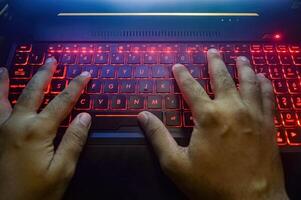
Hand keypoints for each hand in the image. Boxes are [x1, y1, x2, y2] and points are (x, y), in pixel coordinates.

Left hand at [0, 58, 90, 199]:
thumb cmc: (36, 193)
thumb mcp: (62, 170)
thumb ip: (73, 141)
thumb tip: (85, 116)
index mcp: (37, 131)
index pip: (62, 102)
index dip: (75, 87)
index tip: (85, 74)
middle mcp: (17, 124)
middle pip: (33, 92)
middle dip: (45, 74)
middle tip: (52, 60)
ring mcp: (1, 129)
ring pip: (4, 97)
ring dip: (7, 81)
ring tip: (6, 69)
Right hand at [138, 49, 288, 199]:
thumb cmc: (210, 184)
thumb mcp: (176, 164)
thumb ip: (158, 137)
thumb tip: (143, 115)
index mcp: (208, 117)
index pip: (191, 88)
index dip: (182, 75)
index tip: (178, 66)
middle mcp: (232, 109)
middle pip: (223, 78)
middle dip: (215, 63)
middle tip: (212, 51)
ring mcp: (253, 115)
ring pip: (249, 83)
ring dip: (243, 68)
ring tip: (239, 58)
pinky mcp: (268, 125)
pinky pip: (268, 97)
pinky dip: (265, 85)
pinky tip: (263, 78)